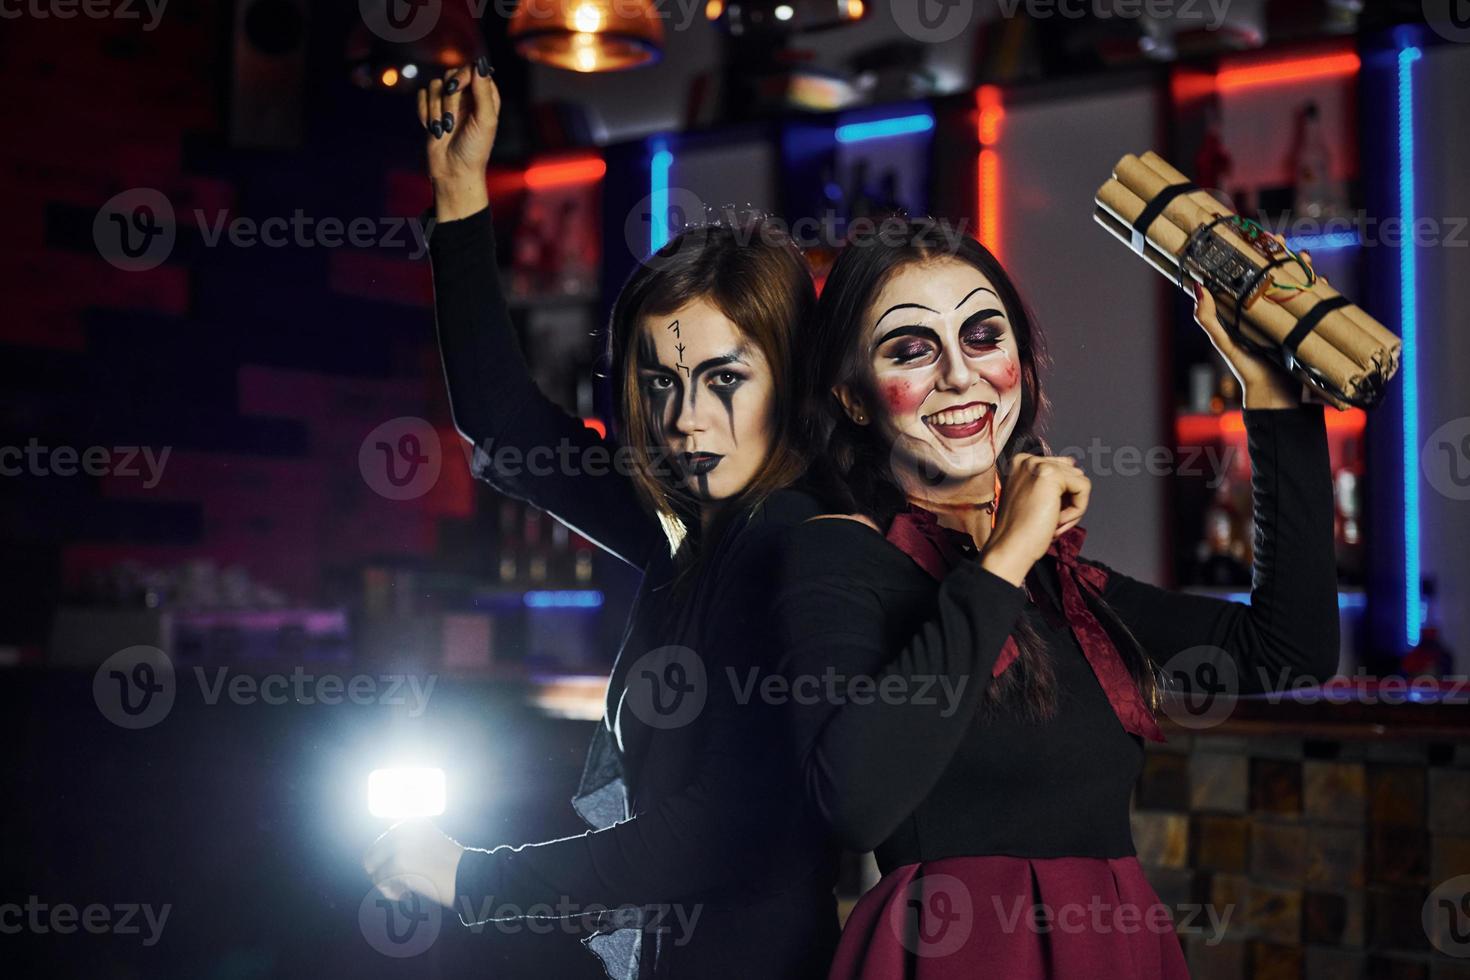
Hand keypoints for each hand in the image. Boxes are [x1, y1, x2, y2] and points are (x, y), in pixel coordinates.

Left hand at [363, 818, 464, 910]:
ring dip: (387, 884)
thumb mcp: (427, 843)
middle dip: (383, 872)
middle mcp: (402, 829)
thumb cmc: (450, 866)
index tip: (406, 871)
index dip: (389, 861)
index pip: (381, 842)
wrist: (468, 876)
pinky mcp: (398, 865)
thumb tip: (371, 860)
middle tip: (401, 883)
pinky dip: (390, 893)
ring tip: (405, 890)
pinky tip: (407, 895)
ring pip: (374, 870)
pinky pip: (380, 883)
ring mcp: (399, 846)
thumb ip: (405, 844)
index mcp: (410, 821)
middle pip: (372, 855)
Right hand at [419, 58, 500, 221]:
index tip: (456, 89)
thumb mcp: (484, 120)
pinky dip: (425, 113)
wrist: (453, 172)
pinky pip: (421, 96)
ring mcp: (449, 103)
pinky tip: (433, 130)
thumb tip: (481, 61)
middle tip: (451, 122)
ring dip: (436, 110)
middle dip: (448, 99)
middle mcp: (468, 96)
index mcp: (486, 96)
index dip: (462, 76)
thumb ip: (483, 90)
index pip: (473, 69)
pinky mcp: (432, 110)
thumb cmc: (474, 150)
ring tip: (444, 130)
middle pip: (450, 74)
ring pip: (434, 86)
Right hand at [980, 453, 1090, 585]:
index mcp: (1020, 464)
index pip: (1060, 469)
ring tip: (1052, 523)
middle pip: (1072, 475)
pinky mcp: (1051, 474)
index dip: (1061, 497)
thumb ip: (1051, 482)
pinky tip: (1056, 521)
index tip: (1046, 516)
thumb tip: (1077, 468)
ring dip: (1072, 508)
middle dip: (1068, 502)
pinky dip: (1077, 510)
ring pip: (1080, 482)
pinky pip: (1083, 488)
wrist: (1010, 547)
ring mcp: (1038, 465)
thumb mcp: (1034, 499)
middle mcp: (1027, 460)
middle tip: (1050, 523)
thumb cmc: (1021, 531)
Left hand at [1190, 236, 1318, 408]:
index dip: (1251, 256)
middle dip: (1279, 255)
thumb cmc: (1247, 371)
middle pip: (1273, 274)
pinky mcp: (1306, 326)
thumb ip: (1208, 319)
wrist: (1276, 396)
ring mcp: (1287, 317)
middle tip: (1280, 240)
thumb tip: (1197, 287)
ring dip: (1300, 267)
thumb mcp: (1224, 343)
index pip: (1247, 276)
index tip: (1253, 238)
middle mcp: (1266, 311)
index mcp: (1245, 311)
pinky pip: (1315, 303)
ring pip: (1295, 284)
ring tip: (1302, 255)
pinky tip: (1321, 280)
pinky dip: (1319, 289)